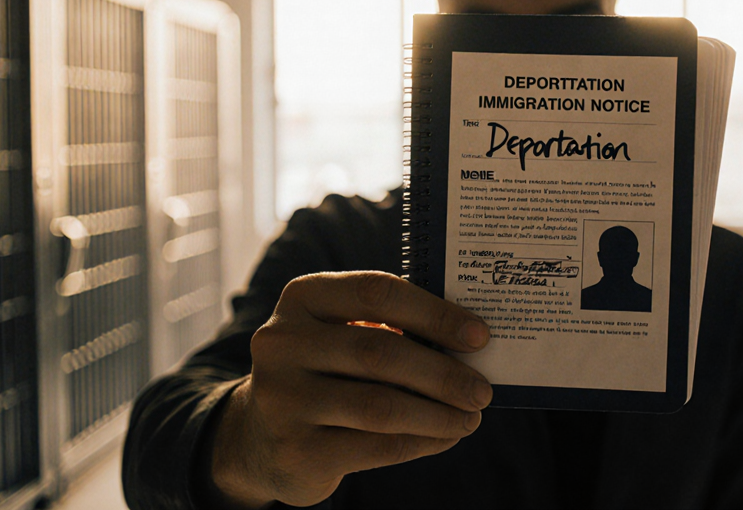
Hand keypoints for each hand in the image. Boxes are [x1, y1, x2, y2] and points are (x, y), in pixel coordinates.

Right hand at [207, 271, 492, 507]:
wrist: (260, 435)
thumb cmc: (324, 370)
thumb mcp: (341, 333)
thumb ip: (391, 328)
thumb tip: (470, 345)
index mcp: (302, 298)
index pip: (376, 293)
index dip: (434, 313)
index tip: (480, 336)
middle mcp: (282, 343)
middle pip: (380, 352)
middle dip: (442, 373)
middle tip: (482, 388)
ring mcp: (283, 399)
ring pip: (380, 405)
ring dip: (437, 413)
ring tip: (470, 416)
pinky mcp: (296, 450)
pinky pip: (375, 447)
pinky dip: (420, 442)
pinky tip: (445, 437)